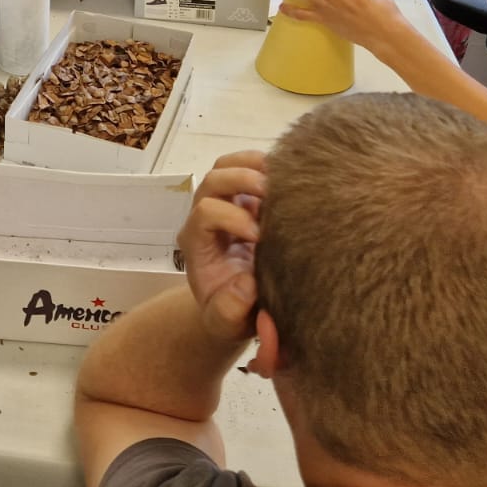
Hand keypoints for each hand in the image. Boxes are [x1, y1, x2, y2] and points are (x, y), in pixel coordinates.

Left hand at [176, 152, 266, 341]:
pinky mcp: (245, 199)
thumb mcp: (226, 322)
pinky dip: (267, 165)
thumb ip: (230, 310)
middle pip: (211, 181)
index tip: (259, 237)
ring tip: (283, 176)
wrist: (235, 306)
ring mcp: (225, 203)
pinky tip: (290, 177)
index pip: (204, 214)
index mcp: (197, 244)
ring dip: (253, 164)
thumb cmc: (230, 313)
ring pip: (226, 165)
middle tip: (270, 194)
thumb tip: (246, 283)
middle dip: (240, 181)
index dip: (230, 218)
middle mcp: (205, 217)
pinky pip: (247, 167)